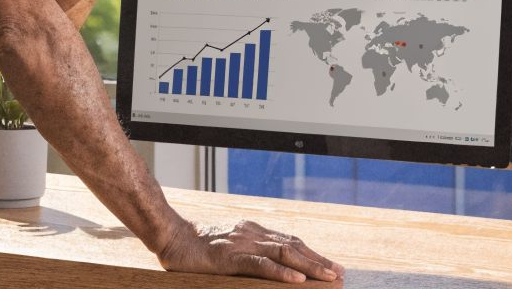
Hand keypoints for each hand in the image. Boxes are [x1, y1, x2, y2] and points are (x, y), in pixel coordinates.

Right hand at [158, 218, 344, 283]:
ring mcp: (243, 244)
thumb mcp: (229, 247)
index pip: (291, 241)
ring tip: (329, 277)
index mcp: (254, 231)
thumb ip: (249, 254)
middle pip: (294, 246)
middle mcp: (253, 234)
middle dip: (319, 261)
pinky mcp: (232, 257)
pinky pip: (262, 265)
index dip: (312, 253)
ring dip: (309, 267)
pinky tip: (298, 281)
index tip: (331, 265)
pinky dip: (282, 273)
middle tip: (339, 273)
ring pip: (284, 254)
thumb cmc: (197, 248)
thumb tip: (271, 266)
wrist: (172, 238)